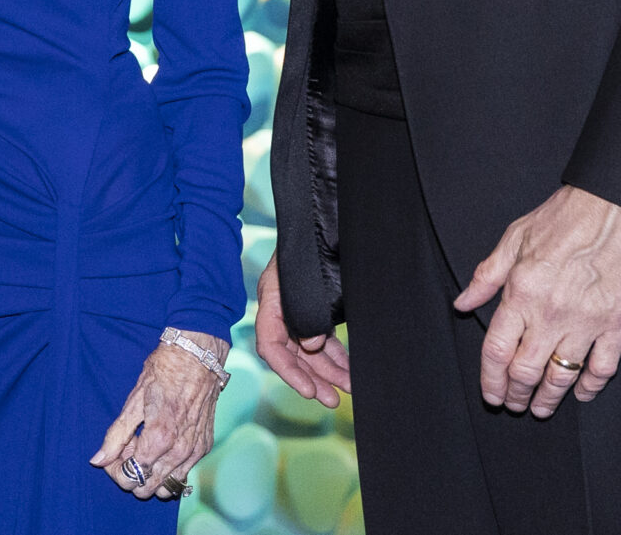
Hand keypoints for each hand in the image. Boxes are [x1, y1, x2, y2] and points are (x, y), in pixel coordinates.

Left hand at [89, 331, 224, 499]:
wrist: (196, 356)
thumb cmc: (163, 373)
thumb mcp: (133, 401)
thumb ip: (115, 435)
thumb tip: (98, 460)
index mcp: (158, 439)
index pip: (130, 477)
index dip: (116, 470)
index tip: (113, 453)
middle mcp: (179, 452)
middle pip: (147, 489)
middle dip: (132, 474)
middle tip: (128, 448)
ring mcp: (194, 452)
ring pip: (167, 488)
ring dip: (151, 474)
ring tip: (145, 448)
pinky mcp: (204, 447)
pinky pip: (183, 474)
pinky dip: (168, 468)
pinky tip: (161, 445)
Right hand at [254, 256, 350, 408]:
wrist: (323, 221)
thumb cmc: (314, 244)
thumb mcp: (309, 279)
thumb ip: (309, 313)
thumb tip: (313, 345)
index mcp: (271, 298)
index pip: (270, 345)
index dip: (288, 372)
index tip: (310, 390)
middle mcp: (281, 309)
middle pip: (291, 354)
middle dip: (314, 378)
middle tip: (334, 399)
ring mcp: (297, 311)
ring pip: (309, 350)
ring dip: (328, 371)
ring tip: (349, 387)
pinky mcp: (314, 311)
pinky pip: (321, 340)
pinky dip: (334, 356)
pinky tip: (348, 369)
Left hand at [454, 185, 620, 417]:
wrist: (619, 203)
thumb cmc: (567, 215)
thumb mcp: (515, 237)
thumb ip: (487, 275)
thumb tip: (463, 303)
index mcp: (522, 291)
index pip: (496, 350)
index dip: (490, 379)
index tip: (492, 393)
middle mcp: (551, 312)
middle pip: (526, 370)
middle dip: (516, 394)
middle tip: (514, 404)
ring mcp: (588, 321)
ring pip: (562, 375)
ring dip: (550, 398)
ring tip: (542, 407)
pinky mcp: (619, 323)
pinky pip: (602, 368)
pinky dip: (590, 386)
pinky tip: (582, 392)